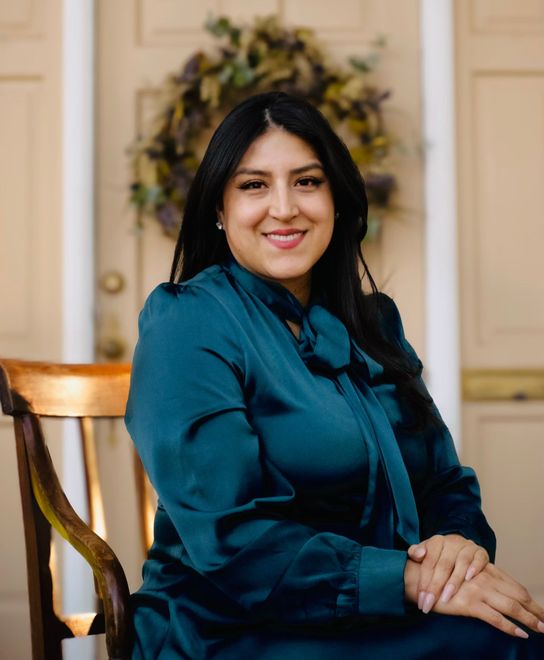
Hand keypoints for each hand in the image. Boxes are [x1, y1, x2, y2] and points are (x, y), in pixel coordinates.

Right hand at [405, 559, 543, 637]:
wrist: (419, 578)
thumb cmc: (438, 576)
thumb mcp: (461, 572)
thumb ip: (478, 577)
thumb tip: (492, 588)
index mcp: (485, 569)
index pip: (514, 585)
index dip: (529, 598)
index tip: (539, 609)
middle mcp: (485, 579)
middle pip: (518, 596)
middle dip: (535, 610)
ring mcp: (479, 591)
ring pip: (513, 607)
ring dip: (530, 620)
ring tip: (542, 629)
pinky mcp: (471, 604)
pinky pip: (497, 618)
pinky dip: (511, 627)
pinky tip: (521, 634)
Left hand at [407, 534, 488, 612]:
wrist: (458, 546)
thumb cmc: (438, 555)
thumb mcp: (424, 551)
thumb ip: (415, 552)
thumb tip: (418, 554)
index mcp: (437, 541)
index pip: (428, 562)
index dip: (424, 581)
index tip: (421, 600)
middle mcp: (452, 542)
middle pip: (443, 565)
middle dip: (436, 586)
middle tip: (430, 604)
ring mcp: (467, 546)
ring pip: (461, 563)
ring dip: (454, 581)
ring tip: (446, 597)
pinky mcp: (481, 552)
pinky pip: (479, 558)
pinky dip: (475, 568)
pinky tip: (468, 580)